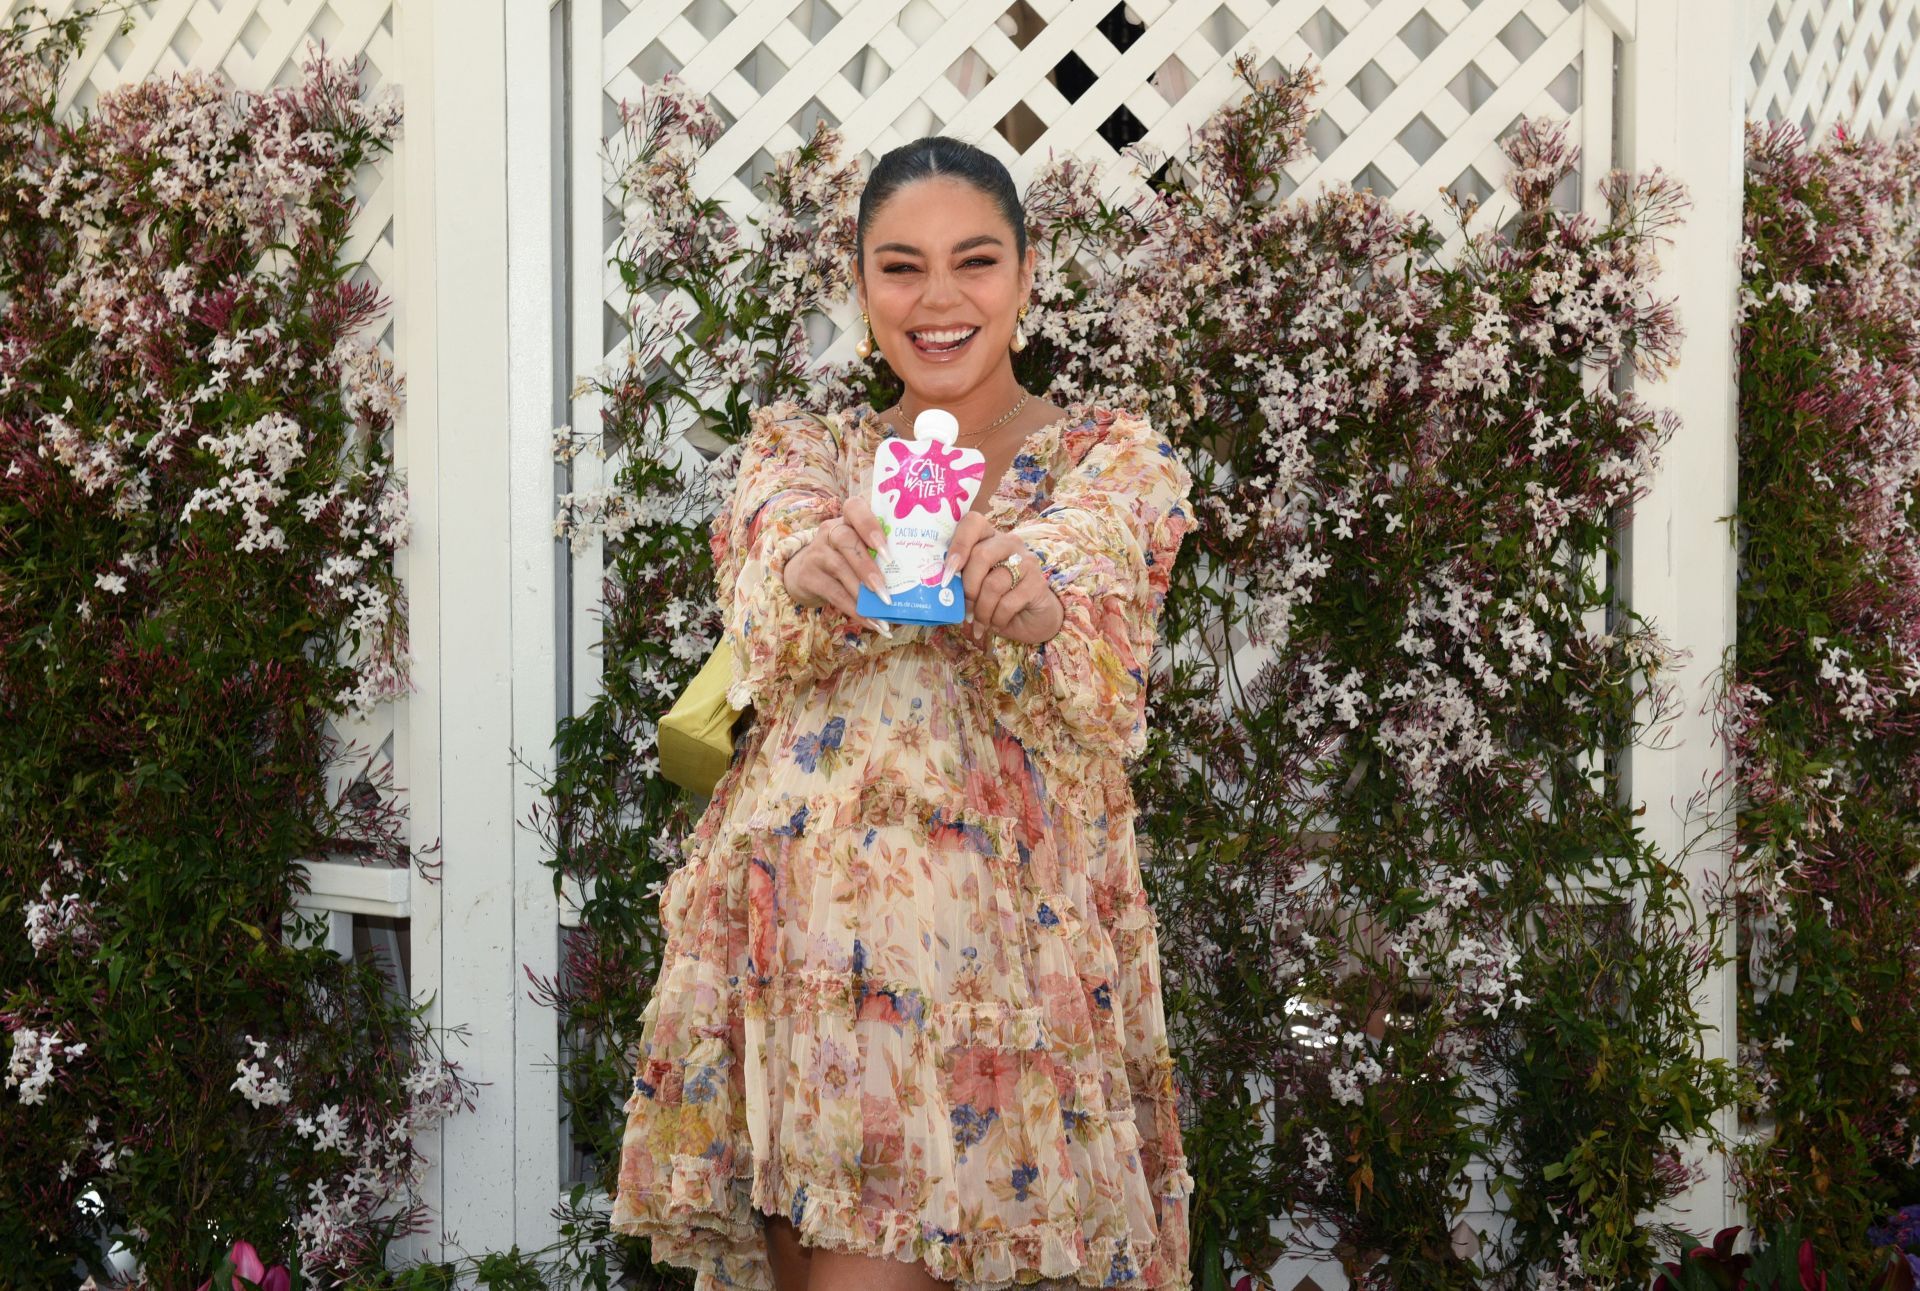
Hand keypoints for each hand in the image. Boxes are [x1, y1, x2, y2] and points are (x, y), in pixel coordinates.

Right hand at [782, 495, 894, 634]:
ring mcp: (817, 553)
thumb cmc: (846, 558)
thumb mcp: (860, 548)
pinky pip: (834, 594)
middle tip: (886, 590)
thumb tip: (918, 579)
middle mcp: (830, 531)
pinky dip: (855, 610)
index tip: (887, 550)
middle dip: (868, 567)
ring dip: (863, 593)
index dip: (870, 526)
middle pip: (846, 541)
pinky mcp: (808, 576)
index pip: (855, 507)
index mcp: (848, 518)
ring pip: (840, 569)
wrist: (804, 573)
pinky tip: (871, 622)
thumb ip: (880, 553)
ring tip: (883, 610)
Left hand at [941, 511, 1063, 646]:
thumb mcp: (975, 584)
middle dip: (967, 587)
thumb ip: (960, 577)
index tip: (948, 571)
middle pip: (981, 555)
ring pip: (993, 583)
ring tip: (979, 621)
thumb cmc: (997, 598)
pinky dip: (996, 619)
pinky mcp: (1037, 583)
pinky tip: (995, 624)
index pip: (973, 522)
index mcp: (989, 537)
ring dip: (981, 610)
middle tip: (964, 607)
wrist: (1033, 616)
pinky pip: (1008, 603)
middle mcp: (1009, 543)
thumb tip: (939, 586)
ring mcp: (1026, 561)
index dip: (958, 543)